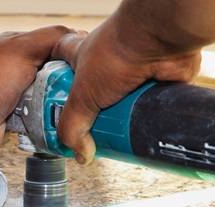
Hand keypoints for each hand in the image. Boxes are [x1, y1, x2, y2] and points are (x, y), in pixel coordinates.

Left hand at [0, 25, 76, 153]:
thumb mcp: (21, 49)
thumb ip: (50, 38)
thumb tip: (76, 36)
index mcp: (17, 46)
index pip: (54, 44)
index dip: (71, 55)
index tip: (82, 67)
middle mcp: (17, 68)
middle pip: (56, 72)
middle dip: (66, 82)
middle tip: (73, 91)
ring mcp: (17, 92)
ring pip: (51, 95)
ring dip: (58, 102)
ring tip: (64, 108)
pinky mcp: (18, 115)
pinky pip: (42, 115)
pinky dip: (48, 118)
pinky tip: (53, 121)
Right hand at [55, 18, 201, 164]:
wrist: (157, 44)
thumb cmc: (118, 52)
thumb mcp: (82, 95)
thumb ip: (74, 125)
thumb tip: (80, 154)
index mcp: (83, 60)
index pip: (63, 70)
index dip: (58, 88)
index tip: (56, 111)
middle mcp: (108, 66)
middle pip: (96, 98)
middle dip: (96, 118)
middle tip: (92, 139)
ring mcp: (133, 76)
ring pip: (123, 107)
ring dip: (123, 120)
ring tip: (120, 137)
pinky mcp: (156, 85)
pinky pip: (148, 109)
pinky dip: (147, 119)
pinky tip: (143, 130)